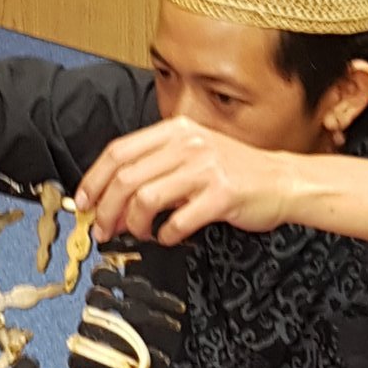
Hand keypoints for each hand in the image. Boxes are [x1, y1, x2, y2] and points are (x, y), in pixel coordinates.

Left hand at [74, 120, 298, 244]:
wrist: (284, 181)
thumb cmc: (237, 172)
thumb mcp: (195, 153)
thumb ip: (158, 166)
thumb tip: (113, 195)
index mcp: (176, 130)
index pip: (118, 151)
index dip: (93, 179)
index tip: (84, 203)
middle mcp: (188, 144)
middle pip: (125, 177)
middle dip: (106, 209)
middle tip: (104, 230)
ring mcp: (205, 168)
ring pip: (144, 199)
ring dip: (134, 224)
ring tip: (140, 234)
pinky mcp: (221, 194)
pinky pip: (177, 221)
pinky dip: (166, 236)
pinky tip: (169, 237)